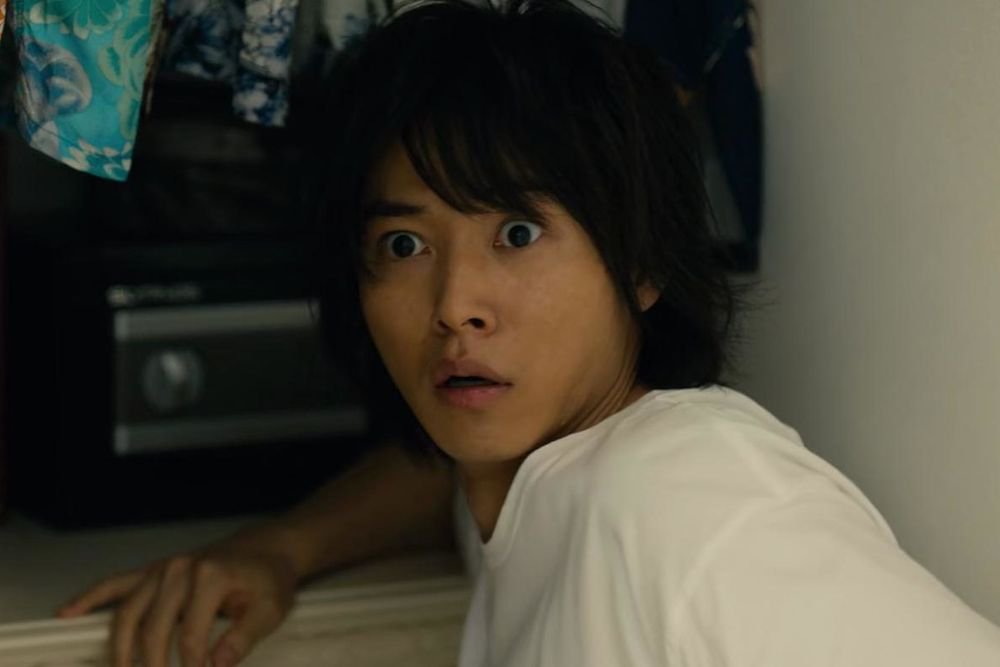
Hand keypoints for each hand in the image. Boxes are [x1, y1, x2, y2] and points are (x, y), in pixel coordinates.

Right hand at [56, 540, 297, 666]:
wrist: (267, 548)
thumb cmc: (269, 579)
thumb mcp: (270, 609)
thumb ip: (244, 637)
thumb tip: (217, 664)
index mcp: (209, 577)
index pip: (191, 636)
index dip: (193, 665)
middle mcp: (180, 569)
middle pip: (152, 628)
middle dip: (150, 665)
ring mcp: (163, 568)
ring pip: (128, 612)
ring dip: (120, 649)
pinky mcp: (154, 571)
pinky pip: (117, 584)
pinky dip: (91, 598)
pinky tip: (68, 613)